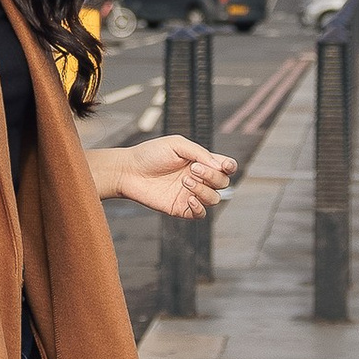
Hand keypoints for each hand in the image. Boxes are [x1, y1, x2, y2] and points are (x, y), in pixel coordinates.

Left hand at [114, 137, 231, 219]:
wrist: (128, 171)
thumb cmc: (151, 154)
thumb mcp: (177, 145)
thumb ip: (200, 153)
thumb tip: (220, 167)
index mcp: (200, 161)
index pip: (225, 167)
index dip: (230, 167)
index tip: (225, 166)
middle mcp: (199, 179)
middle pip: (223, 183)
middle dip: (212, 176)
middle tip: (193, 169)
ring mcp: (190, 194)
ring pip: (214, 199)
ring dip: (204, 190)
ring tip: (185, 181)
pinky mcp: (181, 209)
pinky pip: (200, 214)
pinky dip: (199, 208)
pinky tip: (189, 199)